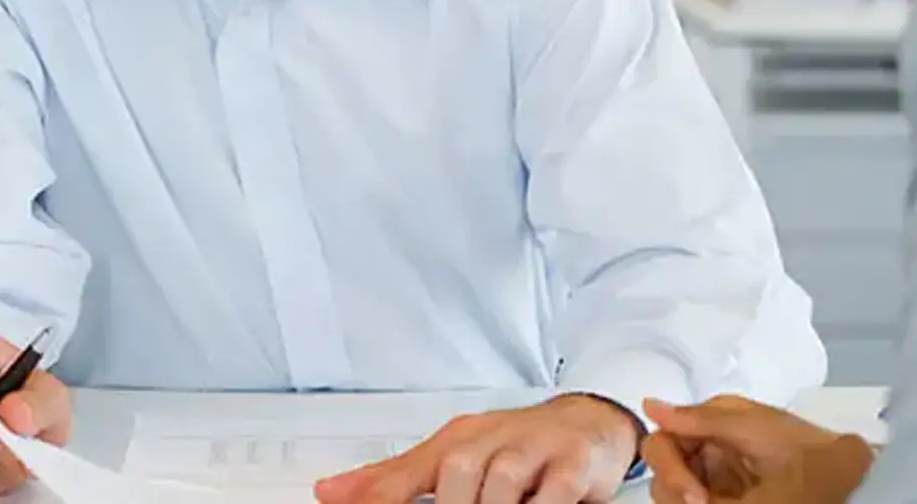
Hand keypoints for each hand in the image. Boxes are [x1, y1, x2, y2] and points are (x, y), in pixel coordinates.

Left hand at [314, 395, 640, 503]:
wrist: (586, 420)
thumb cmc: (514, 443)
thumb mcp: (452, 454)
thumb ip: (394, 479)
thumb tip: (330, 493)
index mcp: (457, 439)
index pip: (410, 472)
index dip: (384, 498)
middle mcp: (493, 439)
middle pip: (457, 472)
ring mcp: (534, 449)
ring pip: (502, 483)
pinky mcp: (573, 463)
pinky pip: (553, 492)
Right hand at [641, 397, 838, 503]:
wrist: (845, 481)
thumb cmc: (804, 450)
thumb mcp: (750, 428)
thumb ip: (699, 418)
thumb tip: (650, 404)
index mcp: (711, 424)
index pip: (663, 438)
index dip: (668, 464)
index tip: (692, 494)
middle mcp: (707, 452)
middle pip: (661, 470)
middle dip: (676, 487)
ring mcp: (714, 482)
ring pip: (670, 494)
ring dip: (684, 499)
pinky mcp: (721, 499)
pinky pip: (688, 501)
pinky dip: (693, 502)